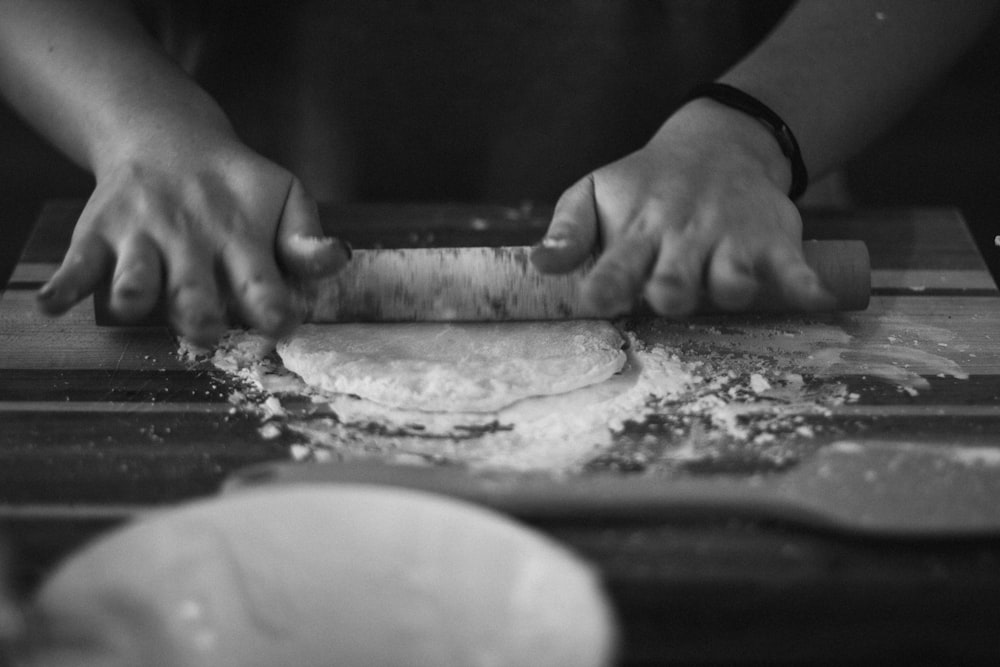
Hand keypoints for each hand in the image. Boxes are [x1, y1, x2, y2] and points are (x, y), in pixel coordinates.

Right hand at [35, 133, 349, 345]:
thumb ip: (305, 238)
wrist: (168, 136)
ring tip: (137, 302)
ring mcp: (142, 238)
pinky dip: (63, 285)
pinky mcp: (100, 234)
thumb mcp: (285, 196)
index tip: (281, 326)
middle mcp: (192, 242)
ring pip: (136, 277)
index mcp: (243, 239)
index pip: (262, 281)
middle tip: (208, 329)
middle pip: (194, 291)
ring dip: (137, 294)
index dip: (272, 307)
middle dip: (201, 315)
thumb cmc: (237, 186)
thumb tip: (337, 259)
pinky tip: (52, 304)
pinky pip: (77, 264)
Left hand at [531, 99, 833, 316]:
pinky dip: (803, 284)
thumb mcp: (596, 192)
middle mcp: (682, 238)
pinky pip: (791, 268)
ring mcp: (728, 239)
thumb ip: (568, 231)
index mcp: (635, 231)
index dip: (606, 287)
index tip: (597, 300)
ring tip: (727, 287)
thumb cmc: (646, 184)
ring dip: (728, 290)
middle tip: (665, 295)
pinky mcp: (771, 240)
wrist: (717, 145)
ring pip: (730, 280)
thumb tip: (539, 266)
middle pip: (674, 284)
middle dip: (669, 295)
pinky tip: (814, 297)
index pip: (613, 268)